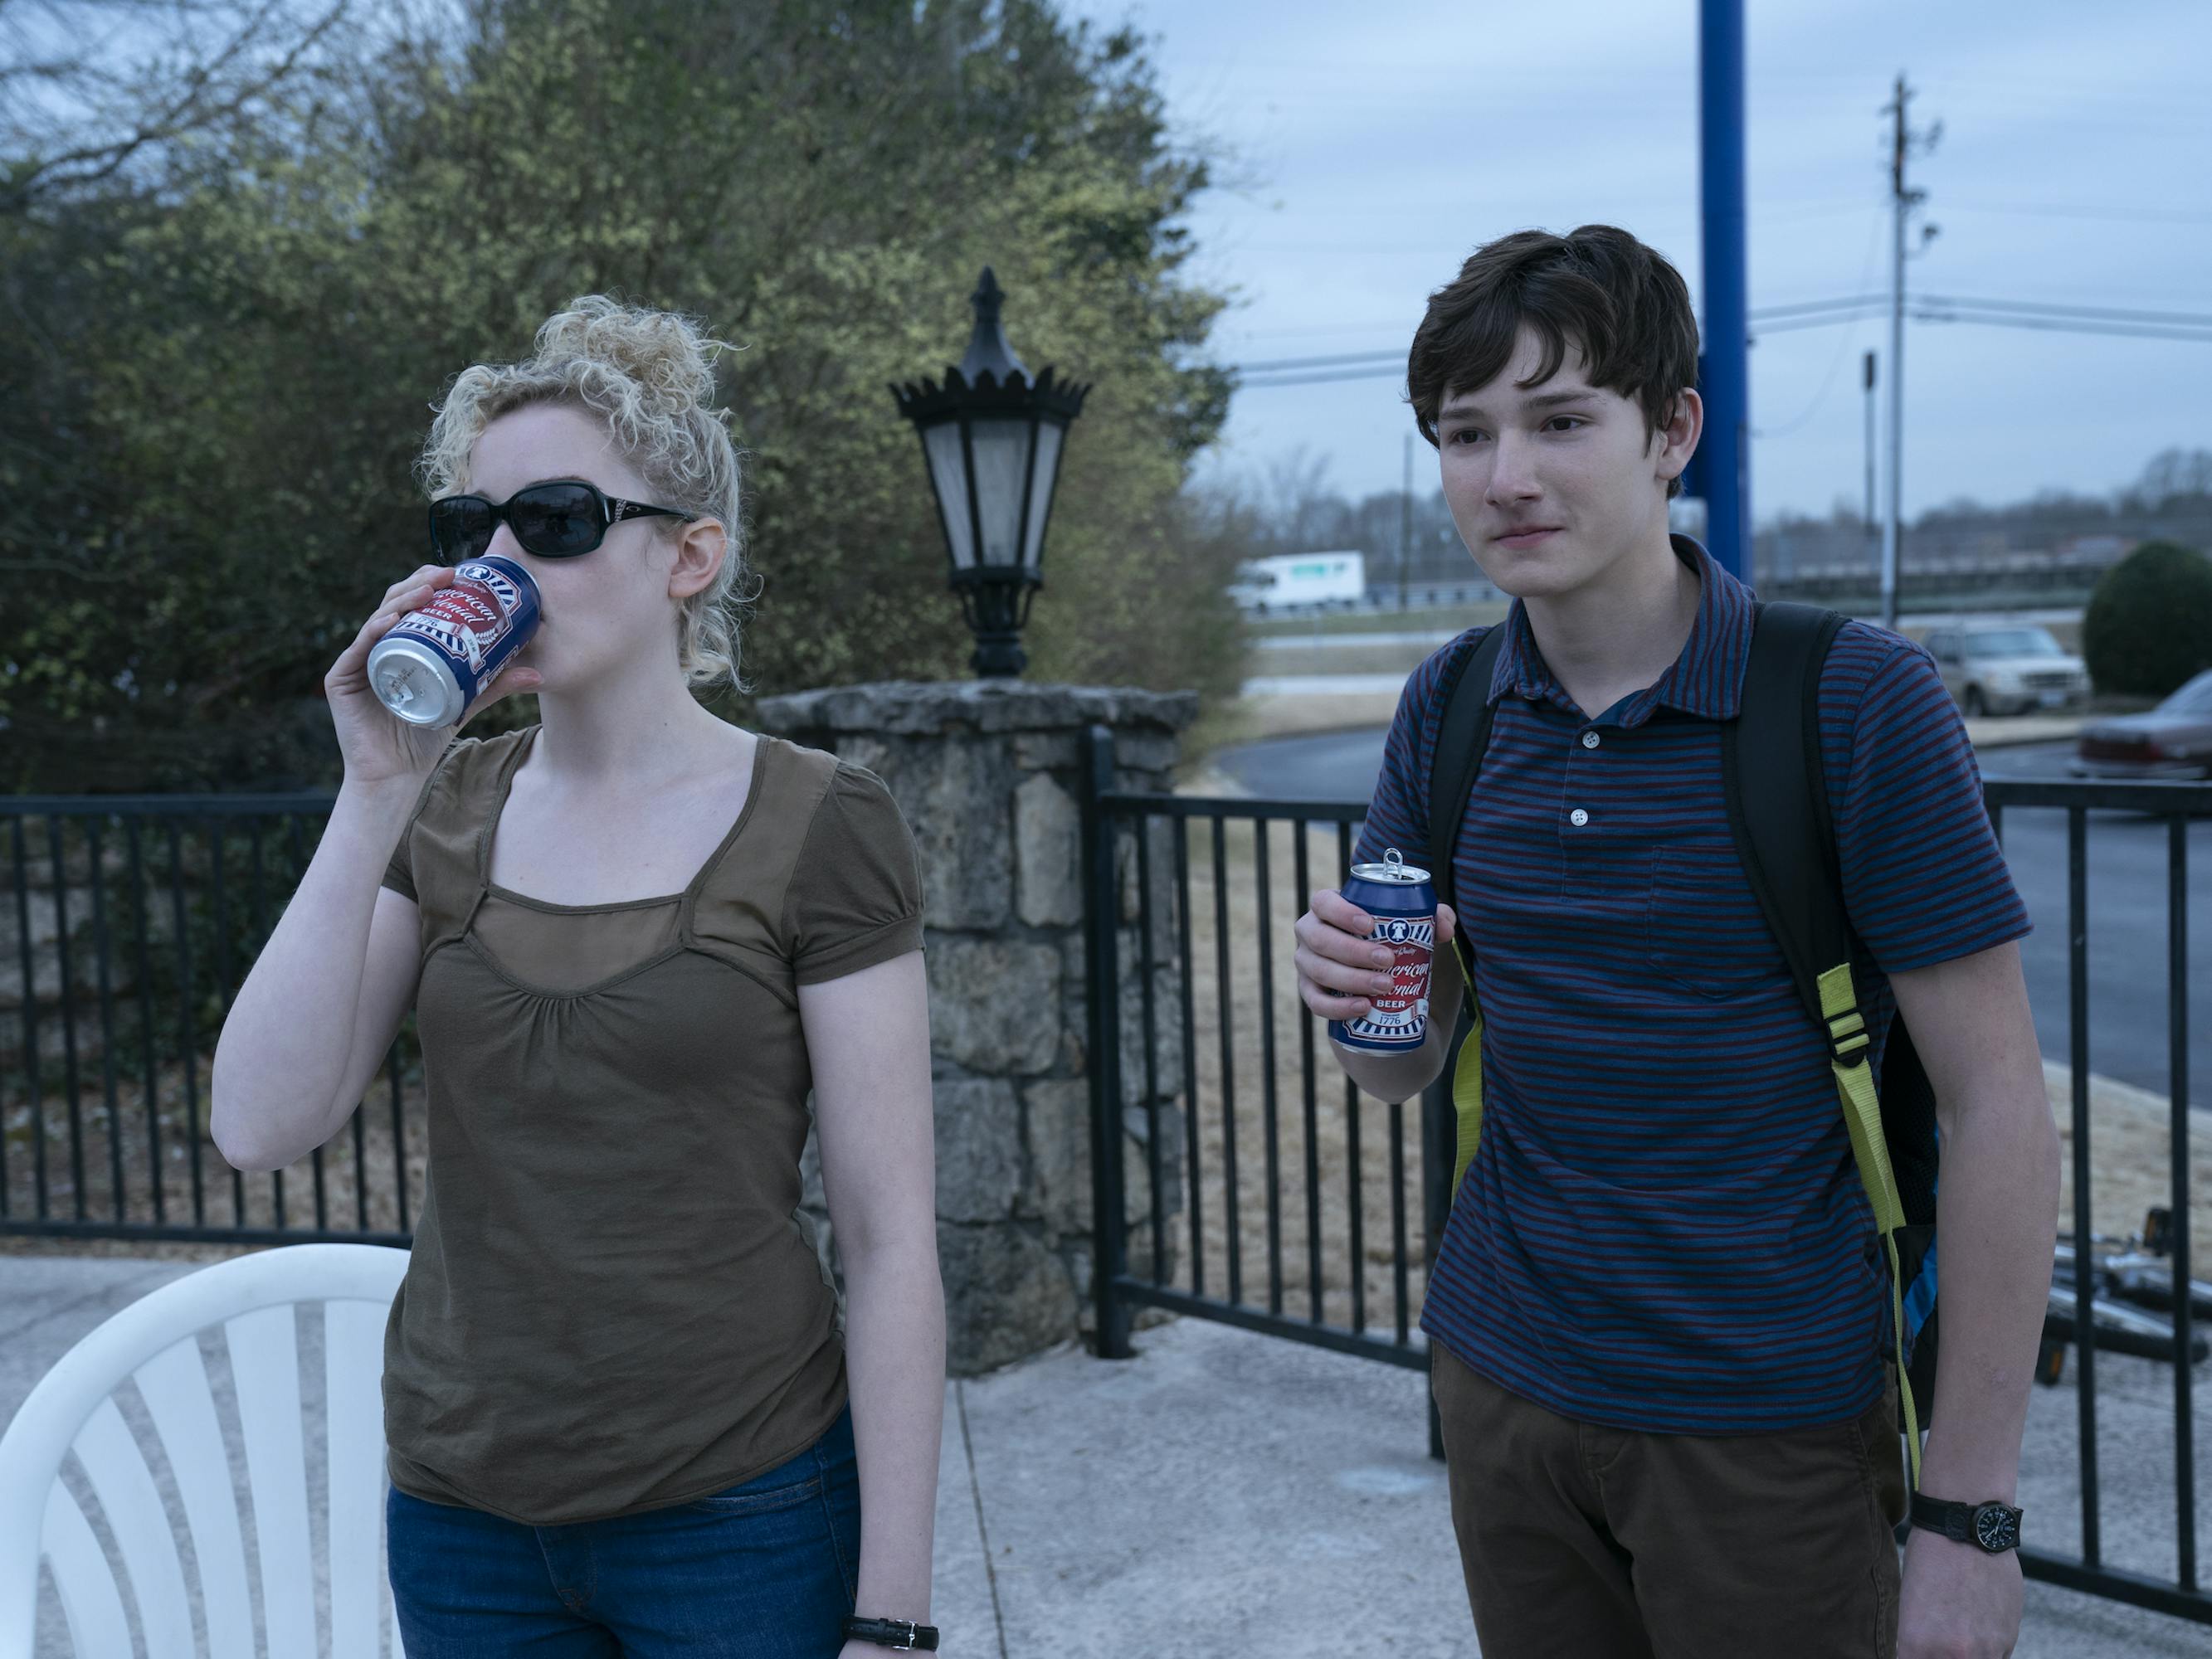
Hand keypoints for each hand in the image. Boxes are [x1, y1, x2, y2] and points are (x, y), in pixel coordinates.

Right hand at [323, 564, 542, 786]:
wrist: (398, 772)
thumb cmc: (426, 733)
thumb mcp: (466, 700)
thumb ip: (496, 684)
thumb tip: (538, 674)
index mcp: (402, 643)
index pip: (415, 602)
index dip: (432, 582)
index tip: (459, 571)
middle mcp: (378, 644)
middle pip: (396, 602)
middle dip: (421, 582)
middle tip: (448, 574)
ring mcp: (358, 658)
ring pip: (379, 617)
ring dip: (403, 599)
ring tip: (428, 591)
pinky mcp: (342, 678)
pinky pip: (360, 647)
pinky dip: (375, 630)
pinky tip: (392, 620)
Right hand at [1294, 887, 1455, 1022]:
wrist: (1382, 984)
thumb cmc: (1391, 943)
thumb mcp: (1411, 928)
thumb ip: (1431, 919)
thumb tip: (1443, 925)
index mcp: (1329, 909)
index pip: (1323, 902)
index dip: (1341, 912)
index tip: (1370, 925)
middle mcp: (1311, 933)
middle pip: (1320, 939)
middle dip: (1353, 951)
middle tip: (1388, 960)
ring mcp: (1306, 964)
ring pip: (1318, 970)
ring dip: (1352, 979)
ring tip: (1385, 986)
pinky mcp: (1309, 992)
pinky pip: (1315, 1002)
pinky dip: (1338, 1007)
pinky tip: (1363, 1007)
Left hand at [1898, 1526, 2021, 1657]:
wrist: (1968, 1529)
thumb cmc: (1929, 1558)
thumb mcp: (1907, 1602)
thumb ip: (1916, 1639)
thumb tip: (1920, 1652)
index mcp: (1917, 1644)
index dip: (1911, 1656)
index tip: (1915, 1648)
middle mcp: (1953, 1653)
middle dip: (1939, 1655)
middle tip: (1937, 1638)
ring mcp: (1985, 1649)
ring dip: (1965, 1655)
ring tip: (1957, 1635)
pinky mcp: (2008, 1639)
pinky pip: (1996, 1658)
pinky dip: (1986, 1650)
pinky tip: (1976, 1628)